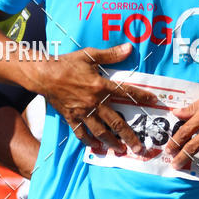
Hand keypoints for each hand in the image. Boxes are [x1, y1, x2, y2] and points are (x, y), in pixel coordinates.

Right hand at [30, 44, 157, 153]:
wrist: (44, 74)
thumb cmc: (67, 63)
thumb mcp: (90, 55)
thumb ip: (111, 54)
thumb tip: (129, 48)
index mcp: (100, 86)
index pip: (125, 92)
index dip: (141, 96)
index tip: (154, 101)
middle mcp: (94, 102)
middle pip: (115, 122)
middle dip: (129, 136)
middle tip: (139, 147)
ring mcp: (82, 112)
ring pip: (100, 131)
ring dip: (111, 142)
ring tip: (121, 150)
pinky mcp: (71, 117)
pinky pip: (81, 133)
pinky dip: (89, 141)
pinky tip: (96, 147)